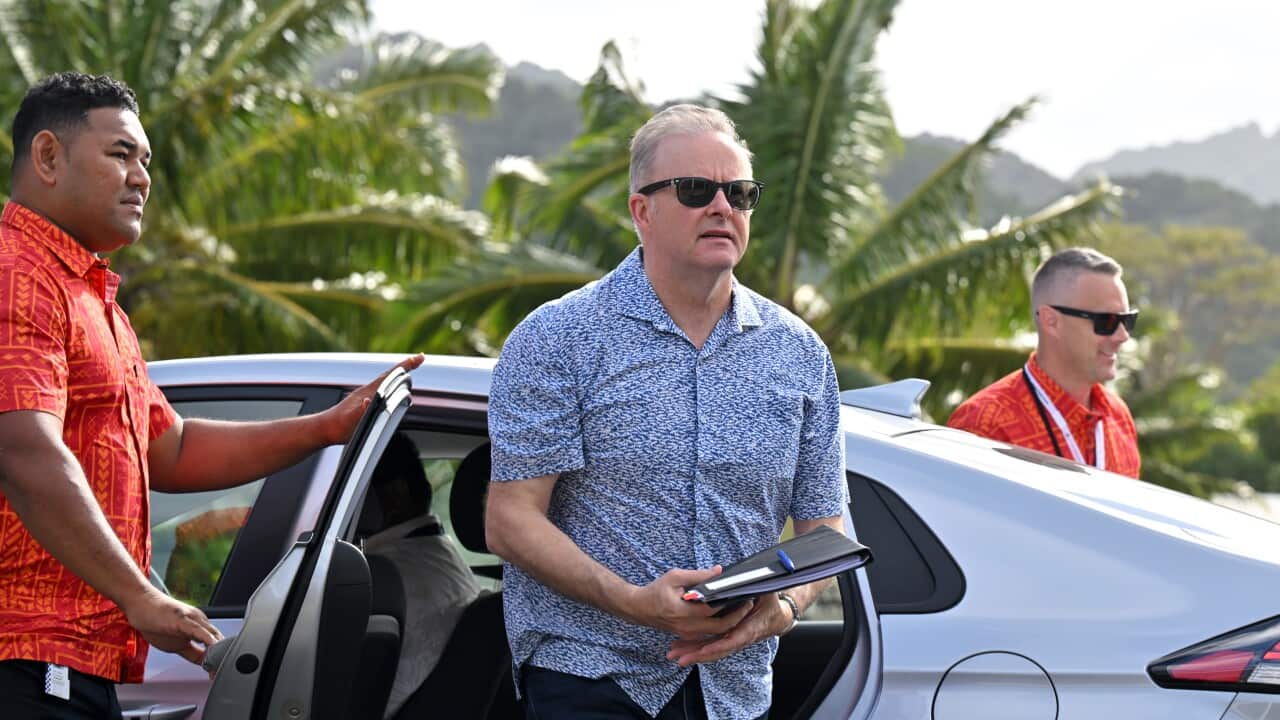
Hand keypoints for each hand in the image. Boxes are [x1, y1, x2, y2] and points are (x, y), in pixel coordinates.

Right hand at [121, 588, 222, 665]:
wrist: (139, 601)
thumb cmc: (155, 620)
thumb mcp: (176, 643)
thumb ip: (192, 652)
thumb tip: (204, 663)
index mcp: (201, 626)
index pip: (216, 645)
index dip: (218, 661)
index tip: (217, 674)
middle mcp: (200, 621)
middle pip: (218, 641)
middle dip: (220, 659)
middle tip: (220, 674)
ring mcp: (192, 618)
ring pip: (212, 635)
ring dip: (217, 653)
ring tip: (218, 667)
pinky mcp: (181, 618)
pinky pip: (197, 629)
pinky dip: (207, 639)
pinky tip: (212, 647)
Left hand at [322, 354, 424, 443]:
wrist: (324, 429)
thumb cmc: (337, 426)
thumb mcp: (350, 419)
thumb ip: (361, 410)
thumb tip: (369, 400)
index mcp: (369, 392)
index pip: (390, 375)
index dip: (406, 366)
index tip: (419, 358)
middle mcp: (369, 391)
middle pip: (391, 375)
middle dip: (406, 367)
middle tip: (420, 359)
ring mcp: (367, 396)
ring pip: (387, 382)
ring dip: (400, 375)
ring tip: (410, 370)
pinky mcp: (365, 404)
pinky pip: (384, 391)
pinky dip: (392, 386)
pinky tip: (394, 390)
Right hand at [624, 567, 753, 639]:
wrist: (638, 608)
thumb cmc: (655, 591)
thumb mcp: (675, 577)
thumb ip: (698, 575)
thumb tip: (719, 570)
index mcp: (684, 612)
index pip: (714, 611)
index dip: (732, 605)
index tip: (745, 595)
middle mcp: (687, 627)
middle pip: (720, 628)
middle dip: (737, 617)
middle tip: (749, 604)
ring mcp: (688, 634)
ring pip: (716, 633)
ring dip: (731, 623)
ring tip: (742, 608)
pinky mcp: (688, 635)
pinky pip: (709, 634)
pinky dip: (721, 626)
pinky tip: (728, 614)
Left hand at [666, 591, 791, 666]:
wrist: (778, 618)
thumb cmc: (771, 603)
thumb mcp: (766, 592)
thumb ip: (755, 587)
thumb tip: (745, 580)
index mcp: (750, 627)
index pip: (733, 640)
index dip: (717, 646)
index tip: (703, 650)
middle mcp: (740, 637)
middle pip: (718, 650)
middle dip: (698, 655)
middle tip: (679, 657)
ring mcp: (732, 640)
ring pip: (712, 650)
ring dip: (693, 653)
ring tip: (674, 655)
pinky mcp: (726, 639)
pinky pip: (710, 645)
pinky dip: (696, 648)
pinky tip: (680, 649)